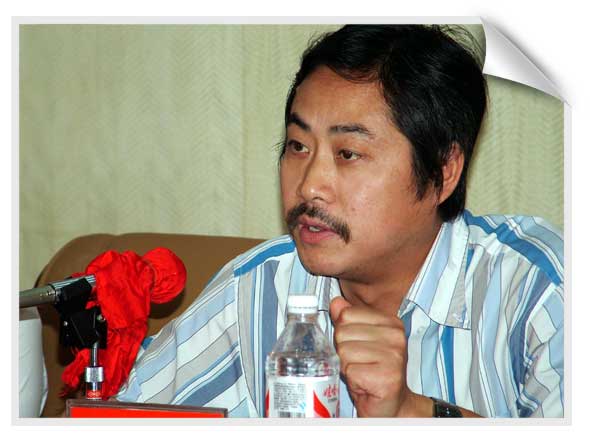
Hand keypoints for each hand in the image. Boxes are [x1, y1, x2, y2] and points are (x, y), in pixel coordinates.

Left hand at [329, 296, 421, 416]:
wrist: (391, 404)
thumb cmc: (373, 370)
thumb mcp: (359, 339)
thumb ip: (348, 319)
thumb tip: (336, 302)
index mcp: (390, 322)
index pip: (346, 314)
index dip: (343, 333)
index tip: (357, 346)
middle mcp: (396, 336)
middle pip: (342, 332)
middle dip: (343, 351)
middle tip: (359, 363)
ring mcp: (394, 356)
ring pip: (344, 351)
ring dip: (347, 366)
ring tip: (362, 373)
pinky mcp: (388, 377)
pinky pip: (350, 370)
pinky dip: (352, 380)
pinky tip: (365, 383)